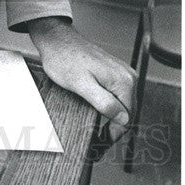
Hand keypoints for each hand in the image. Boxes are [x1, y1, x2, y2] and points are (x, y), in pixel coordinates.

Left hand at [27, 17, 133, 142]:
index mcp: (123, 81)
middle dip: (114, 128)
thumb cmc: (65, 60)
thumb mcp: (81, 85)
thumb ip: (104, 102)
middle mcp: (127, 76)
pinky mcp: (113, 72)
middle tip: (98, 142)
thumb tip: (123, 119)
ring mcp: (121, 73)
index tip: (100, 144)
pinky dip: (110, 107)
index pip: (128, 118)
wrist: (57, 40)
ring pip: (123, 105)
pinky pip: (117, 95)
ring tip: (98, 131)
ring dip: (113, 119)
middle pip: (127, 112)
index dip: (114, 134)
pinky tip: (99, 113)